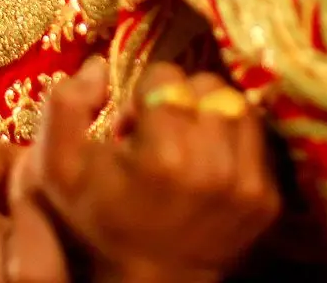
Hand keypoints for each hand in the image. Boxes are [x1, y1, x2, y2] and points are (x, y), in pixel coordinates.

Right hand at [15, 60, 280, 282]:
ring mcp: (248, 185)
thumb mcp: (59, 167)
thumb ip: (65, 105)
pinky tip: (209, 163)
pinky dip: (232, 142)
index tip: (132, 127)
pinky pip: (256, 139)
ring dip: (210, 114)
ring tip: (187, 142)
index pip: (164, 77)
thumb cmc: (101, 220)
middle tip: (160, 132)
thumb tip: (99, 65)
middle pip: (205, 85)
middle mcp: (215, 166)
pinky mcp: (267, 200)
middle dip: (179, 100)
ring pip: (236, 105)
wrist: (149, 282)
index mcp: (165, 155)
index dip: (142, 95)